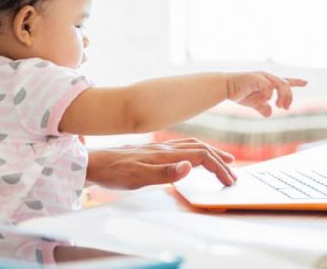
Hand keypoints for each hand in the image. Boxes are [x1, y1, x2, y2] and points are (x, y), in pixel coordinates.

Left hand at [85, 138, 236, 188]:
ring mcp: (158, 148)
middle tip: (233, 172)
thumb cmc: (113, 172)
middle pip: (199, 149)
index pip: (200, 157)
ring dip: (210, 153)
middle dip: (219, 160)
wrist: (93, 162)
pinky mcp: (152, 151)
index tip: (230, 180)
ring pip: (191, 146)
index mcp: (165, 154)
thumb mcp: (137, 178)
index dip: (218, 168)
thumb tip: (189, 167)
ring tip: (222, 160)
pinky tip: (192, 157)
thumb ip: (164, 173)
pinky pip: (181, 147)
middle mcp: (164, 148)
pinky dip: (195, 151)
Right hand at [226, 72, 306, 116]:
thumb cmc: (239, 93)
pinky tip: (265, 100)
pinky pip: (268, 86)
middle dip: (289, 97)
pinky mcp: (256, 78)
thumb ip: (263, 107)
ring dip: (283, 96)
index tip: (306, 82)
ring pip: (280, 84)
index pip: (286, 81)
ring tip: (280, 106)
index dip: (296, 82)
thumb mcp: (254, 103)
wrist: (226, 88)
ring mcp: (262, 76)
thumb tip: (269, 113)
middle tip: (285, 108)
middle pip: (286, 84)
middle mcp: (267, 77)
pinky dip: (269, 95)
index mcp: (268, 81)